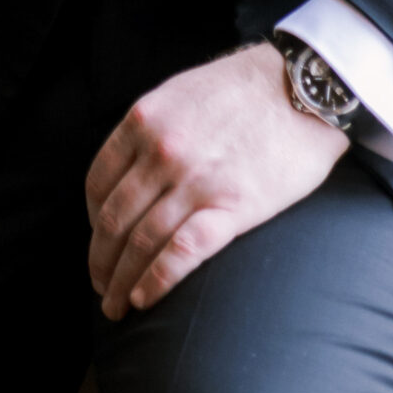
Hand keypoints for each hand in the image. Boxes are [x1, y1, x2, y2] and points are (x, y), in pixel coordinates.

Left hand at [86, 44, 346, 319]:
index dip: (92, 221)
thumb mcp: (179, 93)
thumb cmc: (243, 88)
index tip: (97, 241)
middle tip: (98, 285)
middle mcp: (160, 152)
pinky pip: (181, 252)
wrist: (301, 87)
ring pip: (140, 242)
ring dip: (120, 280)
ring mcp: (194, 181)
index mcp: (143, 121)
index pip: (98, 183)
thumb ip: (151, 129)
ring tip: (115, 306)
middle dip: (100, 260)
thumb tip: (130, 170)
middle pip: (113, 220)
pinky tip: (143, 299)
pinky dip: (155, 281)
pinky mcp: (231, 207)